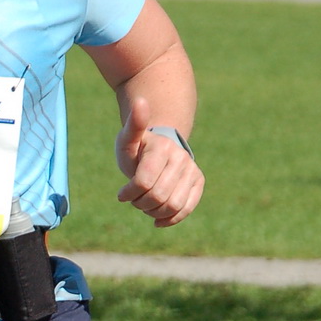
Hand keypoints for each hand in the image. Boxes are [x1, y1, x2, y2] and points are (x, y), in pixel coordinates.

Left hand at [115, 96, 204, 225]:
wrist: (160, 149)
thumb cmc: (137, 149)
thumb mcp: (128, 140)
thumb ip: (133, 125)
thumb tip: (141, 101)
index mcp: (161, 148)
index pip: (143, 183)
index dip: (129, 194)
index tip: (122, 194)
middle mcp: (181, 158)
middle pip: (157, 197)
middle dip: (140, 204)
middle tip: (134, 199)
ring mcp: (192, 170)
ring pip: (172, 206)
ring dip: (153, 212)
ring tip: (145, 205)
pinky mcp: (198, 182)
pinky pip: (187, 208)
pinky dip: (170, 219)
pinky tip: (157, 220)